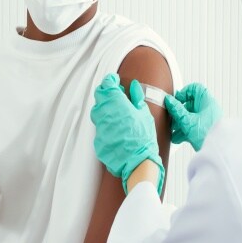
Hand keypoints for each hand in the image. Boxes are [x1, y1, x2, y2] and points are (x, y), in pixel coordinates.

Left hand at [90, 73, 164, 194]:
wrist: (137, 162)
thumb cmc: (143, 138)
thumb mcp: (144, 114)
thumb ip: (137, 97)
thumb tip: (134, 86)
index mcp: (115, 103)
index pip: (107, 84)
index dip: (111, 80)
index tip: (115, 80)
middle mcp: (104, 113)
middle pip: (99, 95)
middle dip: (106, 92)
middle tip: (116, 94)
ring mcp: (99, 126)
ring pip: (97, 111)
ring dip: (105, 108)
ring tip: (117, 112)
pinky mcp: (97, 139)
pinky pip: (99, 127)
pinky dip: (106, 125)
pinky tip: (117, 129)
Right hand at [164, 82, 222, 150]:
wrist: (217, 153)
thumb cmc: (207, 135)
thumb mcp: (187, 121)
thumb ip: (176, 110)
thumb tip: (169, 100)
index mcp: (206, 102)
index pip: (195, 89)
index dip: (184, 93)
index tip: (176, 101)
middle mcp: (208, 109)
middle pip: (190, 104)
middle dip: (178, 112)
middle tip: (172, 117)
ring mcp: (207, 119)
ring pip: (190, 116)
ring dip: (180, 123)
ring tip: (173, 130)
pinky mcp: (205, 129)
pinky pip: (193, 126)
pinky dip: (184, 130)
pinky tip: (178, 138)